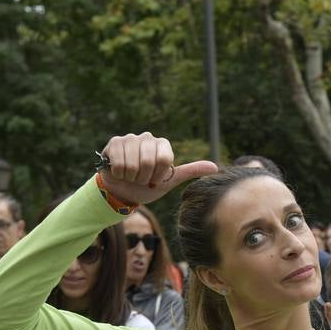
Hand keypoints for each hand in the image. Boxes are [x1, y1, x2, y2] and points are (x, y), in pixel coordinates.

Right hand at [99, 133, 217, 206]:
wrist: (123, 192)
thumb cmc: (147, 186)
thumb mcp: (170, 181)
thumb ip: (191, 171)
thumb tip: (215, 167)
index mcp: (163, 145)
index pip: (165, 160)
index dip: (158, 175)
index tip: (155, 179)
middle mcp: (147, 137)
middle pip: (148, 161)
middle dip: (144, 177)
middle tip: (141, 179)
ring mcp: (130, 138)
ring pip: (133, 164)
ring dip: (131, 177)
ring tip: (130, 175)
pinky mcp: (114, 142)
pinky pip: (119, 162)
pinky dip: (119, 173)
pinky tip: (119, 171)